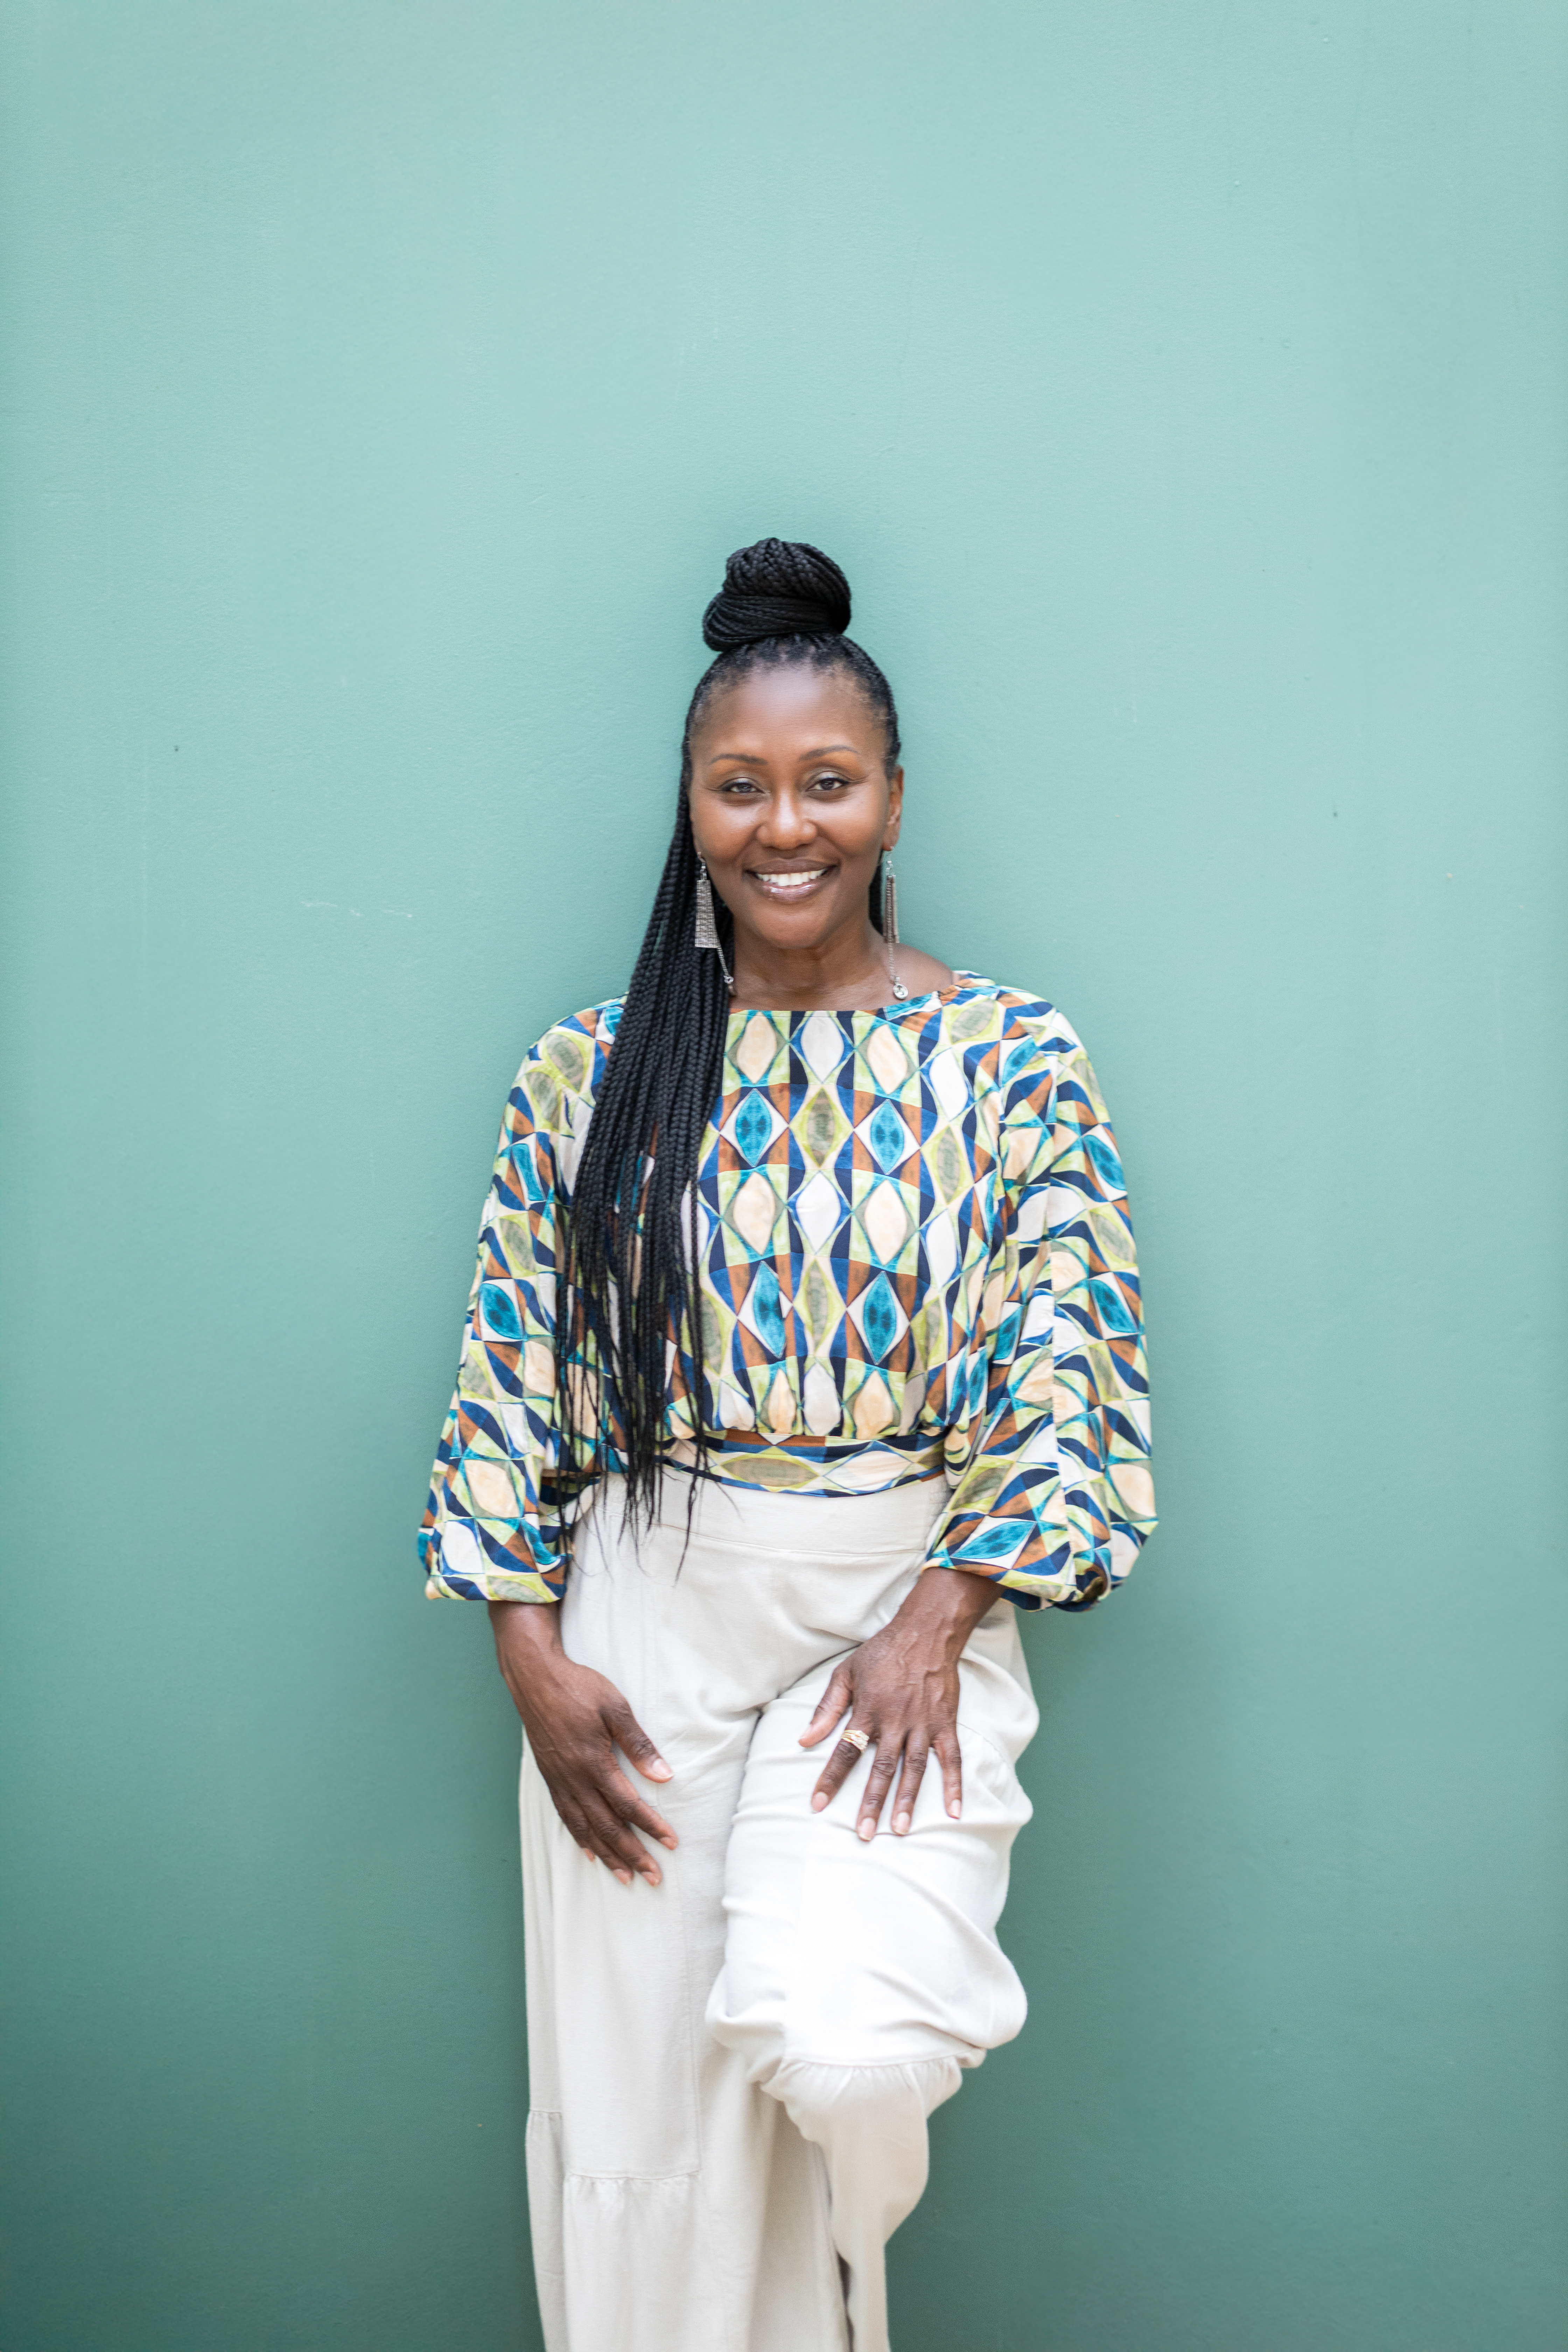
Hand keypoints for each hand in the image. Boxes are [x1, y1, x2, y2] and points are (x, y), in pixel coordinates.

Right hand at [488, 1600, 675, 1886]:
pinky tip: (590, 1853)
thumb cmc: (578, 1687)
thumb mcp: (614, 1707)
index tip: (671, 1843)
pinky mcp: (550, 1777)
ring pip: (585, 1828)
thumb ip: (638, 1743)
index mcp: (593, 1761)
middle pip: (607, 1826)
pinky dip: (580, 1838)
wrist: (534, 1678)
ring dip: (607, 1855)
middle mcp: (574, 1778)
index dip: (651, 1826)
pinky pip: (566, 1817)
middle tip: (653, 1877)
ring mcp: (559, 1780)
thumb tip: (663, 1776)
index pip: (628, 1804)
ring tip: (626, 1877)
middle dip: (632, 1854)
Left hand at [798, 1567, 996, 1839]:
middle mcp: (895, 1721)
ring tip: (900, 1830)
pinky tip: (955, 1811)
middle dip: (872, 1802)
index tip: (818, 1805)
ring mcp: (923, 1724)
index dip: (831, 1779)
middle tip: (864, 1834)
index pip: (846, 1751)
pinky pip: (952, 1758)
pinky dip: (954, 1784)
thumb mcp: (845, 1673)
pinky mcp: (945, 1724)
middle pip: (882, 1768)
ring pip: (915, 1769)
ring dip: (907, 1800)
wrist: (925, 1633)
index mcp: (868, 1710)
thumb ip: (826, 1708)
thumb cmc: (881, 1653)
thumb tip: (804, 1739)